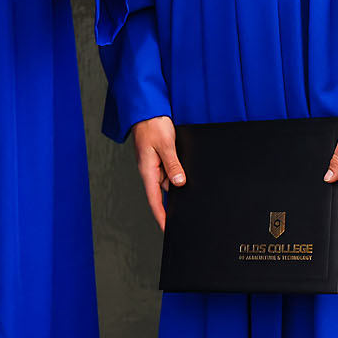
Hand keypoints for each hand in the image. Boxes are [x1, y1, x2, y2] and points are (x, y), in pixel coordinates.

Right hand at [131, 115, 184, 231]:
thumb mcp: (165, 145)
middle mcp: (150, 170)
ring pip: (167, 181)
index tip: (167, 229)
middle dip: (172, 205)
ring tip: (190, 193)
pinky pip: (169, 170)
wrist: (148, 109)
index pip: (154, 199)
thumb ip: (173, 164)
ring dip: (177, 186)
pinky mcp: (159, 157)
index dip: (161, 216)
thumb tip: (179, 182)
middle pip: (162, 193)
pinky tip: (185, 174)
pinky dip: (177, 174)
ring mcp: (154, 164)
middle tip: (185, 217)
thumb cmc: (152, 125)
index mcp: (147, 170)